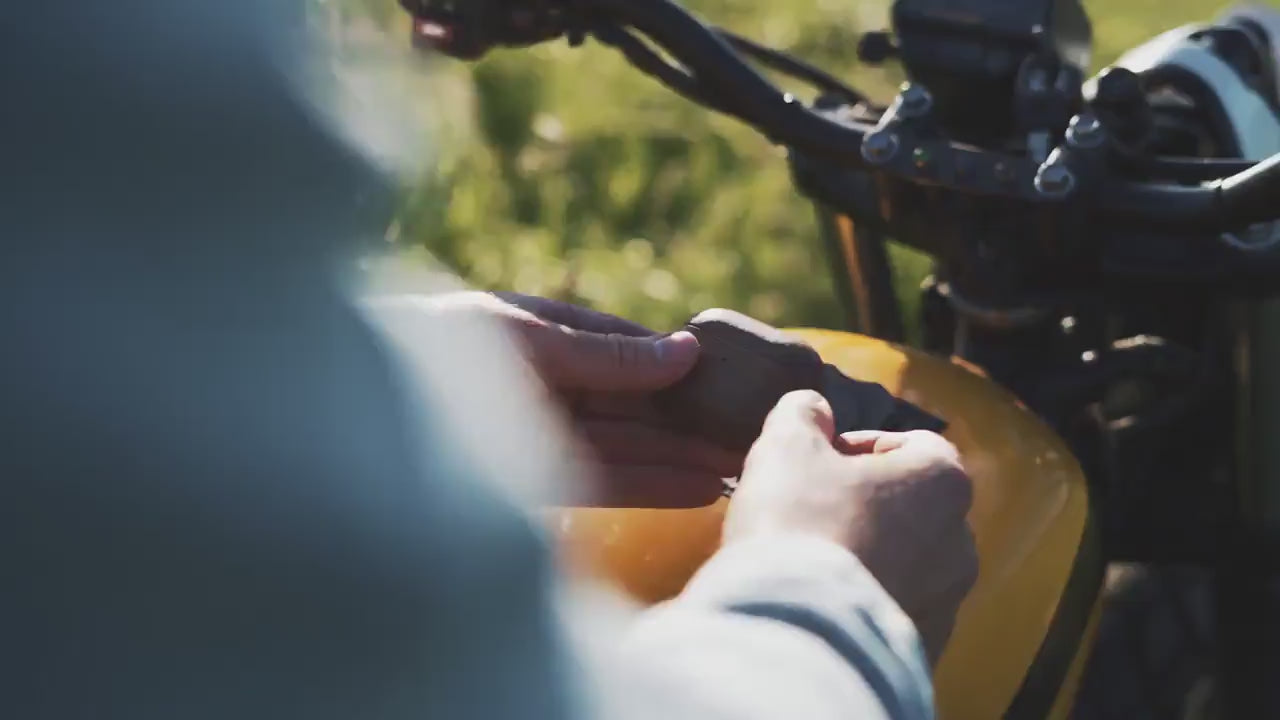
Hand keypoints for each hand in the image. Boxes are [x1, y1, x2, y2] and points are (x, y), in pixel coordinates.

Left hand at [427, 291, 743, 507]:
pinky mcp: (531, 482)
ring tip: (740, 467)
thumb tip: (684, 352)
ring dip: (682, 457)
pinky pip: (603, 480)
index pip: (628, 348)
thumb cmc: (429, 349)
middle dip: (692, 418)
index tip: (736, 382)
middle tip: (755, 436)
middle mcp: (547, 384)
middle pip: (635, 403)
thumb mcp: (526, 338)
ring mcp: (539, 434)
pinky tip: (696, 489)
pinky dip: (650, 485)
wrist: (347, 407)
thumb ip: (604, 354)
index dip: (682, 366)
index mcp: (542, 333)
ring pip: (627, 445)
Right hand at [723, 390, 976, 664]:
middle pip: (910, 505)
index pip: (910, 444)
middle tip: (808, 510)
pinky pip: (894, 611)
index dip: (856, 446)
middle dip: (864, 502)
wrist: (797, 634)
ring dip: (867, 554)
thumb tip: (812, 407)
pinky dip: (865, 602)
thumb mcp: (786, 444)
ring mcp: (949, 603)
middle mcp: (962, 542)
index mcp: (943, 480)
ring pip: (905, 562)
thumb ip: (802, 412)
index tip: (816, 461)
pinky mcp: (926, 652)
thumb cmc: (798, 521)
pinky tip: (821, 603)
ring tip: (812, 562)